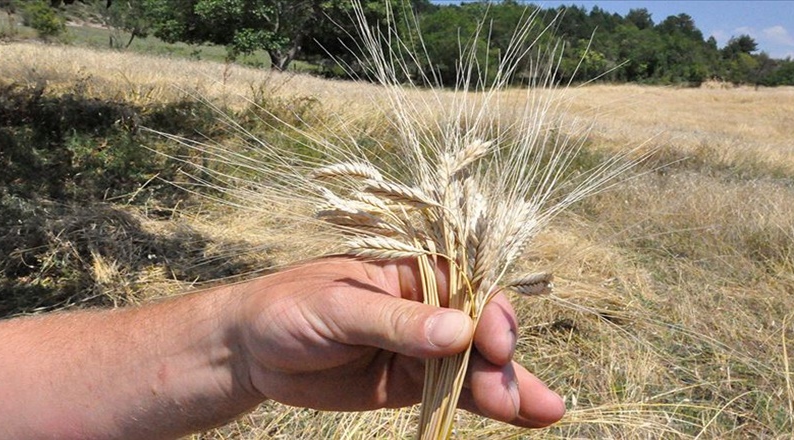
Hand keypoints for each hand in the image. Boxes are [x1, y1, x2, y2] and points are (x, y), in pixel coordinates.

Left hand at [232, 256, 564, 426]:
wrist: (251, 352)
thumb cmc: (288, 309)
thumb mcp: (338, 308)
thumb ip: (396, 321)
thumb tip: (458, 332)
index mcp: (411, 269)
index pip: (466, 284)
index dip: (489, 312)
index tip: (494, 342)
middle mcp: (427, 304)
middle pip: (480, 328)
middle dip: (501, 360)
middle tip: (511, 395)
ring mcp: (422, 346)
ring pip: (476, 365)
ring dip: (509, 387)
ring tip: (543, 413)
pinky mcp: (412, 381)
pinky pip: (457, 392)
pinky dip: (489, 405)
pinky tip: (525, 418)